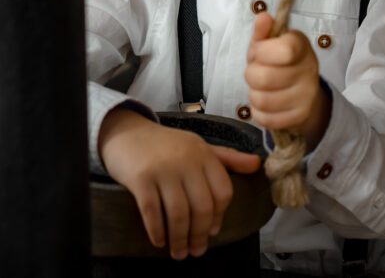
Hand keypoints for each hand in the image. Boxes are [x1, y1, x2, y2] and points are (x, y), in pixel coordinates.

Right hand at [98, 108, 260, 259]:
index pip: (222, 191)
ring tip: (178, 252)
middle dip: (199, 235)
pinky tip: (159, 240)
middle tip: (195, 251)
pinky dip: (157, 231)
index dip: (219, 216)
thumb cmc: (165, 145)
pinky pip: (152, 212)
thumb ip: (227, 158)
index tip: (211, 231)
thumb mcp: (198, 146)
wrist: (127, 132)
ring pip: (178, 214)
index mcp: (203, 152)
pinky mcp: (141, 177)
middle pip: (202, 207)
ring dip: (179, 239)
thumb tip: (257, 164)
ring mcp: (163, 168)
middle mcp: (186, 159)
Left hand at [245, 12, 331, 150]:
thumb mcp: (268, 42)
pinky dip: (259, 112)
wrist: (300, 87)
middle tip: (257, 70)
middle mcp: (309, 70)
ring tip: (260, 87)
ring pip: (262, 100)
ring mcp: (307, 96)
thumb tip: (263, 17)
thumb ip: (263, 31)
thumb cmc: (278, 59)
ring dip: (253, 94)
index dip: (263, 51)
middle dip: (251, 74)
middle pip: (264, 78)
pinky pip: (266, 119)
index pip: (284, 50)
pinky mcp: (300, 116)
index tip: (259, 50)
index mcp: (300, 45)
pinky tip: (266, 102)